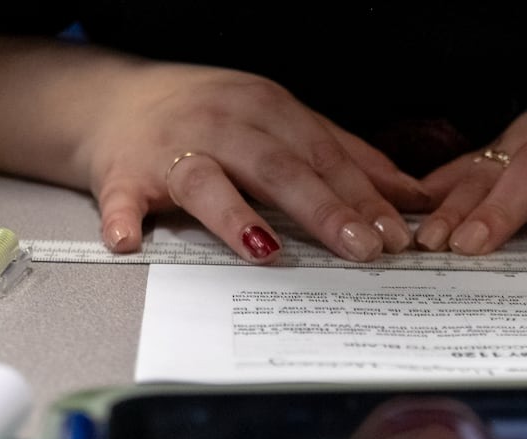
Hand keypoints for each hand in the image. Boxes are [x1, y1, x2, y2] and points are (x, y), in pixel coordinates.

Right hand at [84, 61, 429, 262]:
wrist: (115, 100)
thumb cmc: (209, 117)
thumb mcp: (281, 124)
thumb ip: (345, 158)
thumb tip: (411, 195)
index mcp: (267, 111)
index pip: (324, 157)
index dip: (362, 197)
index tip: (395, 234)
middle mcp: (224, 125)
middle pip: (277, 169)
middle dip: (322, 209)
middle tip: (359, 248)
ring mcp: (172, 150)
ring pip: (207, 182)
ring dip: (235, 216)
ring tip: (265, 249)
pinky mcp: (124, 174)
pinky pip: (122, 198)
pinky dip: (123, 218)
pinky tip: (129, 240)